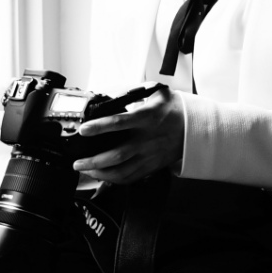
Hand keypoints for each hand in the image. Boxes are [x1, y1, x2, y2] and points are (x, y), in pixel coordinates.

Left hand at [70, 87, 184, 184]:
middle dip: (93, 161)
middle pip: (116, 155)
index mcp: (147, 118)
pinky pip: (130, 178)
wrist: (195, 128)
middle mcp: (147, 139)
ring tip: (85, 170)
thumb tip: (111, 93)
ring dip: (100, 174)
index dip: (99, 127)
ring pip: (121, 171)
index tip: (83, 130)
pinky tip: (102, 176)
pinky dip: (114, 180)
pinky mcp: (151, 166)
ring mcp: (149, 155)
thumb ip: (134, 92)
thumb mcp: (157, 93)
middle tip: (77, 161)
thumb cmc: (174, 109)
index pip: (119, 122)